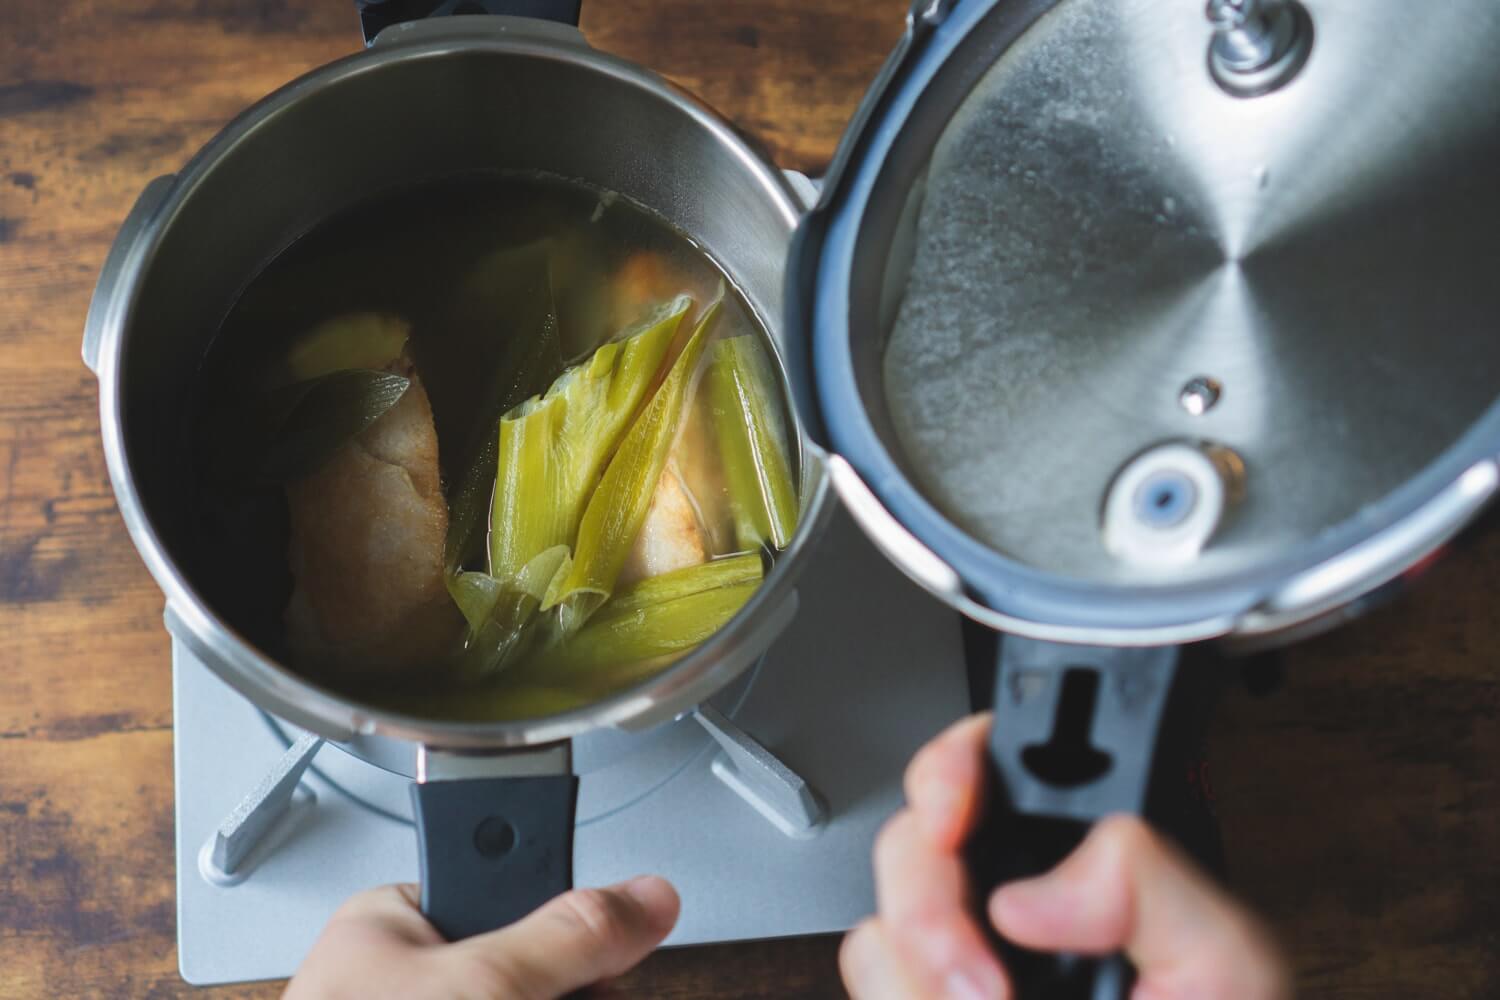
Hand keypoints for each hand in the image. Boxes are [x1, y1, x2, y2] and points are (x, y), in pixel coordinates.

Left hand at [284, 876, 678, 999]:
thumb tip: (646, 896)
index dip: (558, 917)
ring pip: (537, 998)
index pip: (502, 886)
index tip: (601, 945)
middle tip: (575, 997)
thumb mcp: (484, 987)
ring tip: (578, 999)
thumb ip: (568, 936)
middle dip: (566, 989)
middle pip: (532, 964)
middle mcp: (404, 979)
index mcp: (390, 926)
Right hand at [841, 713, 1291, 999]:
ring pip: (880, 922)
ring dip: (920, 981)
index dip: (955, 769)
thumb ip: (1156, 884)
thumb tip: (1030, 890)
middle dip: (929, 913)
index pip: (997, 755)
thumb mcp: (1229, 965)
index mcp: (1093, 852)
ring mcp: (968, 950)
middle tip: (982, 988)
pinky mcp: (927, 993)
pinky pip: (872, 982)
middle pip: (914, 838)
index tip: (952, 819)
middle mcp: (1019, 889)